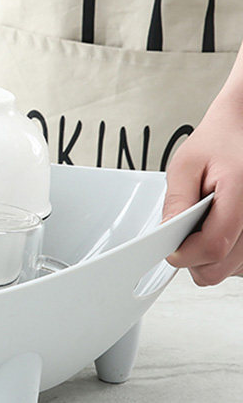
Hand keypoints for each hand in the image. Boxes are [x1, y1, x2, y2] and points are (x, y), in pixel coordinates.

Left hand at [163, 92, 242, 285]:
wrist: (240, 132)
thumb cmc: (217, 144)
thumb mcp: (186, 164)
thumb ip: (177, 200)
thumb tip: (167, 232)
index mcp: (241, 195)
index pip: (213, 246)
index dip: (184, 252)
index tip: (169, 247)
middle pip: (220, 267)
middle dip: (194, 258)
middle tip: (181, 236)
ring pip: (230, 270)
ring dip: (209, 257)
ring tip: (202, 226)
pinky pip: (240, 264)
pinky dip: (225, 255)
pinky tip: (216, 232)